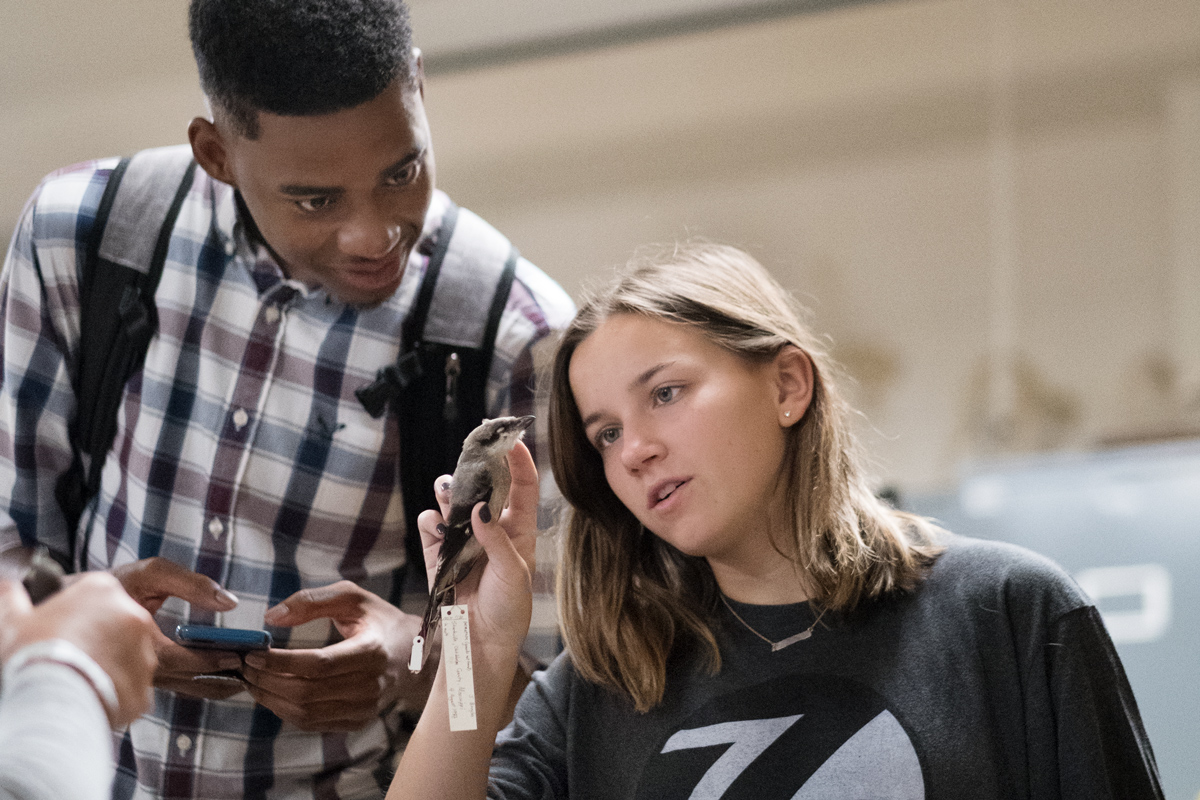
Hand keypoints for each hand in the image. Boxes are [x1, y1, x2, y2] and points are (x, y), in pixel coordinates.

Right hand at [0, 573, 157, 726]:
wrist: (49, 702)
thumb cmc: (32, 657)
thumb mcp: (12, 620)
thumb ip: (13, 597)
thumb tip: (9, 588)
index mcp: (103, 590)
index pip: (95, 594)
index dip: (76, 613)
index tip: (63, 628)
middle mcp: (132, 615)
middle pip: (115, 623)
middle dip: (96, 638)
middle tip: (69, 655)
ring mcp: (144, 650)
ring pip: (127, 655)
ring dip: (108, 664)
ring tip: (78, 677)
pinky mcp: (146, 683)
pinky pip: (131, 686)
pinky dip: (115, 692)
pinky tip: (91, 695)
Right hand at [112, 557, 244, 700]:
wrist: (74, 605)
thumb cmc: (115, 586)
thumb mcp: (149, 574)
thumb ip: (190, 584)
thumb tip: (229, 602)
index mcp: (141, 644)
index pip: (186, 661)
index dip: (214, 659)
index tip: (240, 655)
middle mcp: (142, 668)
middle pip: (192, 681)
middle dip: (225, 675)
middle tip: (255, 667)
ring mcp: (143, 677)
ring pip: (188, 688)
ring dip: (218, 683)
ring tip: (248, 674)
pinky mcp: (145, 678)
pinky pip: (180, 685)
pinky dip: (204, 682)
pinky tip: (225, 673)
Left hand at [240, 582, 432, 731]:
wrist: (414, 654)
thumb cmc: (379, 620)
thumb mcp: (352, 597)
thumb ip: (312, 600)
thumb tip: (272, 617)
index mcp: (371, 651)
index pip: (317, 664)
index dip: (280, 662)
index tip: (253, 653)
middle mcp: (369, 685)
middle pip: (306, 692)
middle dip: (267, 681)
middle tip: (244, 667)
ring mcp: (364, 708)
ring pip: (305, 713)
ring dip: (271, 699)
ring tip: (251, 681)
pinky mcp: (357, 721)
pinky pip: (312, 723)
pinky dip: (285, 711)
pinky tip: (272, 694)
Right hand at [419, 439, 538, 662]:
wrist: (481, 643)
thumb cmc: (509, 609)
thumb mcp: (513, 573)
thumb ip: (497, 540)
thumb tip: (481, 507)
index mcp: (519, 529)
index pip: (522, 485)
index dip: (519, 460)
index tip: (511, 439)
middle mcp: (491, 528)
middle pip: (484, 485)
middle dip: (476, 467)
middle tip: (469, 452)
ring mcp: (464, 538)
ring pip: (454, 501)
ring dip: (449, 492)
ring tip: (448, 489)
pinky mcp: (440, 553)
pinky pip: (431, 526)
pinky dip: (431, 521)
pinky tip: (436, 527)